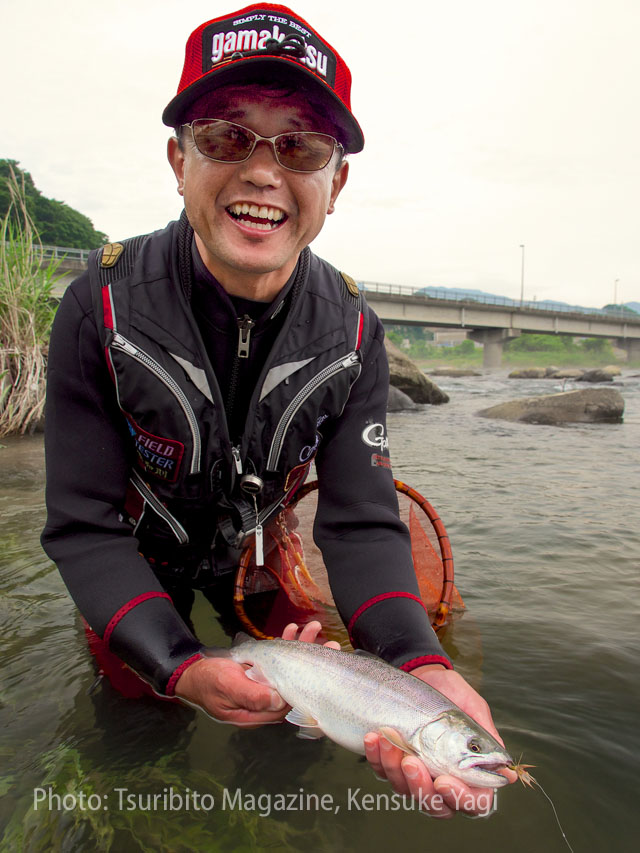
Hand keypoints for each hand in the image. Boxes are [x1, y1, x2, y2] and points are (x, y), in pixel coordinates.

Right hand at [175, 620, 337, 725]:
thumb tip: (278, 700)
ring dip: (302, 647)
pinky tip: (292, 629)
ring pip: (289, 668)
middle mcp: (266, 701)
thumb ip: (251, 696)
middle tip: (329, 643)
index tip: (322, 664)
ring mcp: (264, 685)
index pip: (291, 702)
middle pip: (296, 682)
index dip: (308, 684)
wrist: (191, 673)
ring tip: (314, 628)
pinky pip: (277, 659)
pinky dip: (285, 644)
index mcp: (259, 712)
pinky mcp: (259, 672)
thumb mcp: (227, 688)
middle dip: (312, 660)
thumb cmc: (206, 682)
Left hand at [364, 665, 516, 817]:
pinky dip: (377, 757)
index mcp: (470, 772)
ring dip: (394, 768)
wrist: (423, 673)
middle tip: (412, 761)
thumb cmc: (452, 692)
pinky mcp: (393, 763)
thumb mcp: (472, 708)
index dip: (461, 800)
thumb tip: (505, 769)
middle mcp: (444, 779)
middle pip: (437, 807)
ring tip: (389, 738)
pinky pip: (382, 771)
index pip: (474, 803)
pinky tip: (376, 737)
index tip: (445, 781)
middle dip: (421, 787)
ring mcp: (417, 774)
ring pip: (405, 791)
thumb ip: (485, 737)